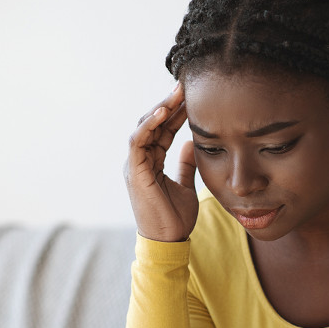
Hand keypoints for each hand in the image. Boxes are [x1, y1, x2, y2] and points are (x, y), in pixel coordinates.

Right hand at [124, 82, 198, 241]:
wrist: (169, 242)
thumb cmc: (175, 218)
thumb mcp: (186, 185)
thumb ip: (186, 165)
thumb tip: (192, 144)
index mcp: (151, 162)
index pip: (164, 130)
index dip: (177, 113)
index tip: (193, 97)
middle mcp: (140, 160)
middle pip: (153, 124)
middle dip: (169, 104)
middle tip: (185, 85)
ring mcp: (135, 165)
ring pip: (145, 127)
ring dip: (161, 108)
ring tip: (177, 92)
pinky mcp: (134, 171)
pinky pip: (138, 141)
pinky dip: (149, 124)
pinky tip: (164, 111)